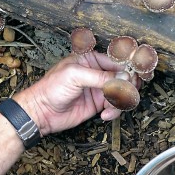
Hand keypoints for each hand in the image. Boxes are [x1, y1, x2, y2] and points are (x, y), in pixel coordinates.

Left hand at [14, 51, 131, 135]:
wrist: (41, 112)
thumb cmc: (51, 88)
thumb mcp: (75, 76)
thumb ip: (100, 76)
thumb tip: (123, 77)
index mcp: (90, 59)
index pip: (116, 61)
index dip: (127, 70)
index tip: (133, 79)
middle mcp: (96, 72)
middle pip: (123, 77)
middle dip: (127, 87)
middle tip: (126, 95)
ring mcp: (98, 89)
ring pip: (121, 93)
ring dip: (120, 102)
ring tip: (111, 107)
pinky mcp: (98, 104)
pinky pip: (115, 106)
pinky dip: (114, 111)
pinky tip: (105, 115)